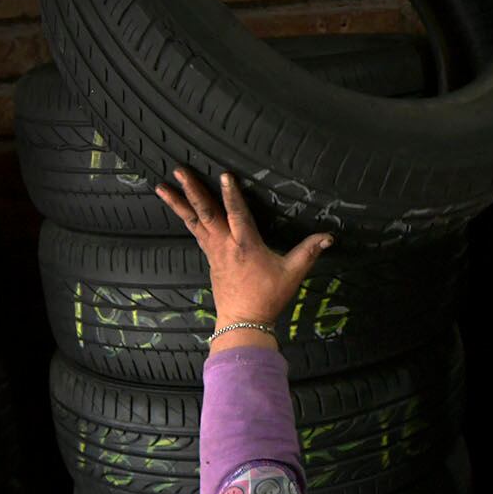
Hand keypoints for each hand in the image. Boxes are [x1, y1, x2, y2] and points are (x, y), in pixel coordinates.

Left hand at [155, 168, 333, 352]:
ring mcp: (214, 251)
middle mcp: (225, 245)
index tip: (224, 175)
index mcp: (245, 245)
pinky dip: (187, 218)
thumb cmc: (268, 297)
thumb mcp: (292, 273)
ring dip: (179, 203)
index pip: (237, 214)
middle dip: (192, 190)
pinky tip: (179, 208)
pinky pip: (196, 232)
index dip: (231, 194)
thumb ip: (309, 252)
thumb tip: (329, 237)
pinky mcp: (209, 258)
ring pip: (194, 221)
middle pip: (206, 213)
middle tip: (178, 171)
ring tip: (162, 187)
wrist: (243, 322)